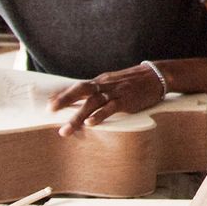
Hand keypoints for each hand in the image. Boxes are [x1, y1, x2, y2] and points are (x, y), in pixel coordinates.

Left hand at [50, 63, 165, 136]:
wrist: (158, 75)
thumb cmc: (135, 82)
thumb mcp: (114, 82)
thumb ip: (99, 90)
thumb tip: (81, 100)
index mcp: (101, 81)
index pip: (78, 86)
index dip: (62, 94)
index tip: (48, 104)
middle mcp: (106, 84)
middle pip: (81, 90)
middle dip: (64, 100)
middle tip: (50, 111)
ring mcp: (116, 91)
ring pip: (93, 102)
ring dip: (77, 116)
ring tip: (66, 130)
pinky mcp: (127, 99)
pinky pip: (111, 107)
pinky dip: (100, 115)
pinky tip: (91, 123)